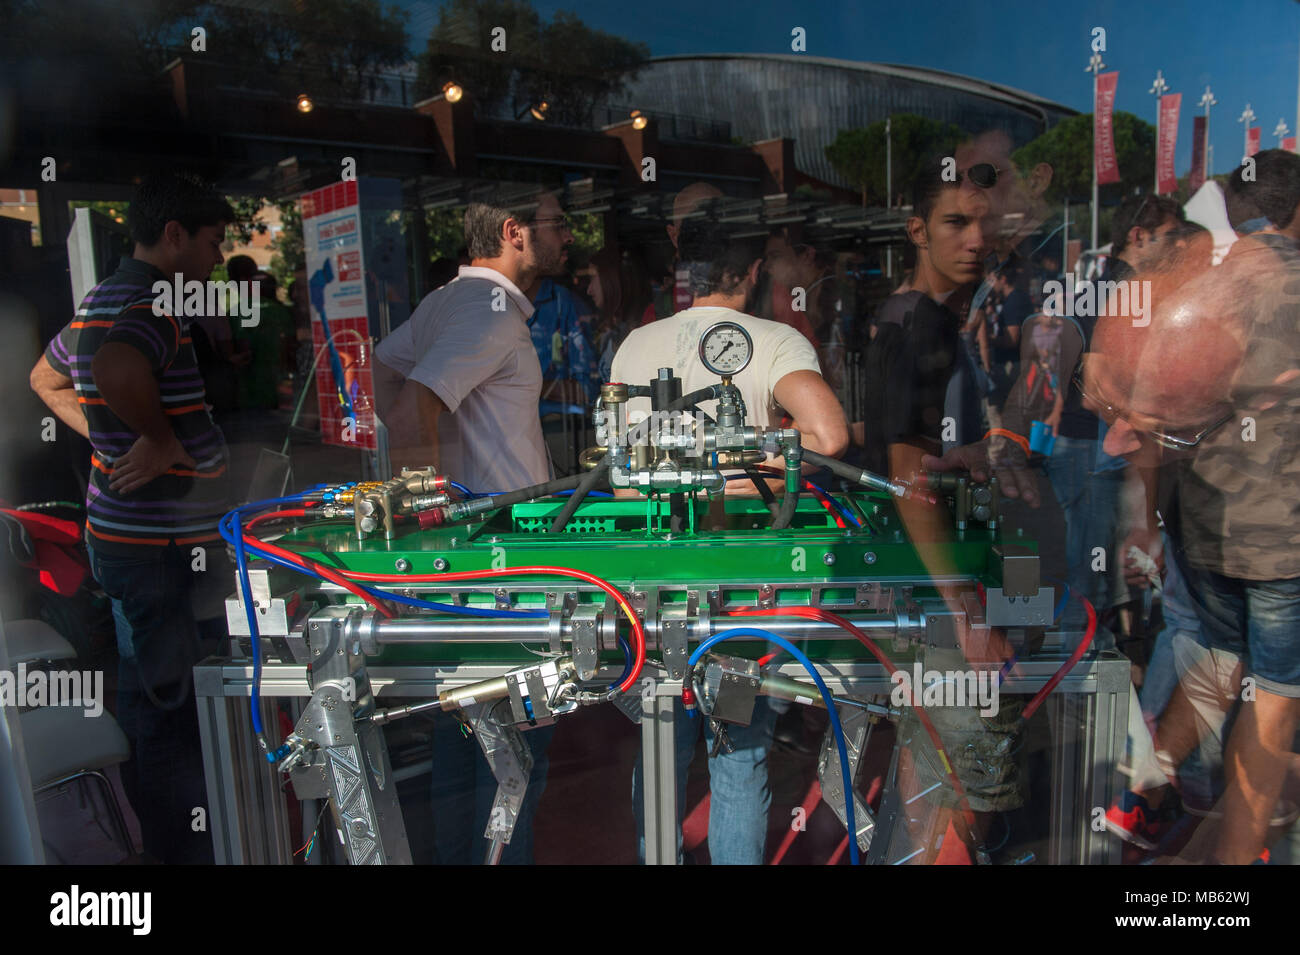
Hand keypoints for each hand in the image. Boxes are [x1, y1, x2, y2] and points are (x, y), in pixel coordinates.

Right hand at [108, 432, 197, 493]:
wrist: (160, 436)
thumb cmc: (171, 446)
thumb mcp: (180, 455)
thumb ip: (187, 462)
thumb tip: (197, 466)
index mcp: (153, 472)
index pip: (139, 483)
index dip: (129, 488)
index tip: (122, 492)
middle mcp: (143, 469)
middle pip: (128, 479)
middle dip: (119, 484)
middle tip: (111, 488)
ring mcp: (136, 462)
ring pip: (123, 471)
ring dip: (116, 476)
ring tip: (110, 480)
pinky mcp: (132, 454)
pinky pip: (122, 461)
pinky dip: (117, 465)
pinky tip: (113, 468)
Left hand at [921, 436, 1038, 506]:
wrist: (1002, 440)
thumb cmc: (976, 453)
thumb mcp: (958, 455)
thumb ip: (943, 463)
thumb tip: (925, 463)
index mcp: (979, 456)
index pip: (978, 462)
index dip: (979, 469)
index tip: (980, 477)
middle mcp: (997, 460)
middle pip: (1002, 470)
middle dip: (1007, 481)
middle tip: (1010, 492)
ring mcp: (1011, 465)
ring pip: (1019, 474)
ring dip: (1024, 486)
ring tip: (1027, 497)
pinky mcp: (1022, 471)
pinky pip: (1030, 480)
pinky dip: (1034, 490)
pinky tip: (1035, 501)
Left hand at [1121, 527, 1163, 589]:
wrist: (1149, 532)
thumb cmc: (1154, 545)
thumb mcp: (1160, 558)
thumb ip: (1158, 567)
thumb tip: (1152, 576)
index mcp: (1141, 570)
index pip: (1138, 582)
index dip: (1141, 585)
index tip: (1145, 585)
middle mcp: (1132, 567)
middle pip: (1129, 580)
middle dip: (1136, 581)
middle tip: (1143, 578)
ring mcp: (1126, 561)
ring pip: (1123, 573)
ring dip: (1131, 573)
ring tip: (1139, 569)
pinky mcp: (1121, 555)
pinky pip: (1119, 562)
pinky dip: (1126, 563)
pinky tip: (1134, 560)